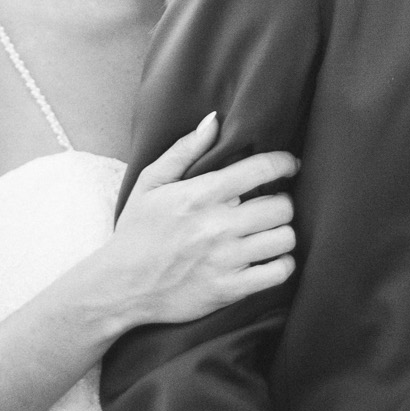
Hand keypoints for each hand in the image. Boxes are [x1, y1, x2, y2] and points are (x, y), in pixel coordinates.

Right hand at [110, 115, 297, 325]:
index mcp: (199, 195)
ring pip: (285, 238)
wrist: (120, 287)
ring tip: (271, 230)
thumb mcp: (150, 183)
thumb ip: (184, 150)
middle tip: (272, 203)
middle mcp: (217, 226)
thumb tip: (214, 121)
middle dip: (282, 201)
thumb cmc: (136, 231)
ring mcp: (225, 260)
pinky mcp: (229, 290)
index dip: (284, 163)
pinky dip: (283, 264)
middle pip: (281, 206)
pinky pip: (278, 273)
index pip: (261, 169)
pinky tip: (272, 257)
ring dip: (283, 232)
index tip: (289, 164)